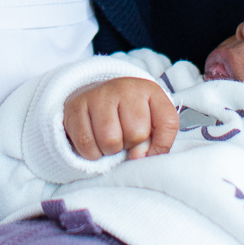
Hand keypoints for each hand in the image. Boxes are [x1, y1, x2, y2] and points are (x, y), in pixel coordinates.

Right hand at [64, 79, 178, 161]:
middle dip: (130, 145)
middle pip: (137, 133)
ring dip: (110, 150)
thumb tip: (138, 156)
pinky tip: (94, 141)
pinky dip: (91, 153)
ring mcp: (98, 95)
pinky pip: (87, 144)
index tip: (149, 149)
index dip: (160, 144)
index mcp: (149, 91)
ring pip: (110, 141)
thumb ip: (157, 141)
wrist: (94, 99)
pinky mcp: (76, 107)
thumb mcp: (151, 123)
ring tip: (109, 139)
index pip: (167, 122)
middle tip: (124, 137)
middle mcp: (125, 88)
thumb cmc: (127, 117)